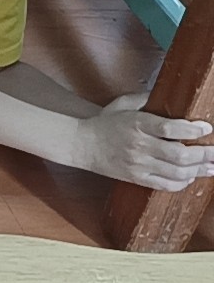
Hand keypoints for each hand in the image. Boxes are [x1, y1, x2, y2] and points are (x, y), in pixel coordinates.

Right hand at [74, 94, 213, 189]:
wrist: (81, 145)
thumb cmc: (104, 123)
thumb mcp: (122, 104)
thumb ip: (147, 99)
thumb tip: (171, 97)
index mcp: (136, 124)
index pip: (170, 129)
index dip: (192, 131)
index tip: (207, 128)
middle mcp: (139, 146)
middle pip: (179, 155)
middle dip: (204, 154)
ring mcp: (137, 165)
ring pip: (177, 172)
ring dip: (199, 170)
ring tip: (212, 166)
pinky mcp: (136, 178)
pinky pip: (165, 185)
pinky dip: (182, 182)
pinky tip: (190, 176)